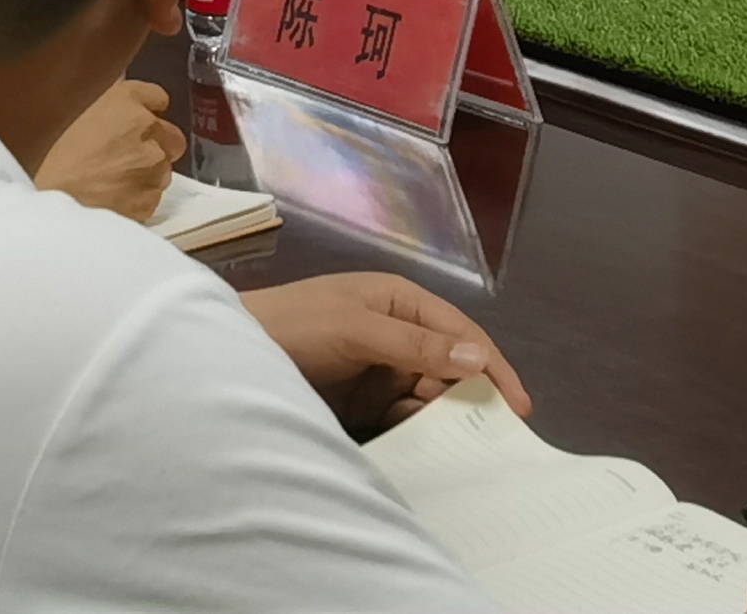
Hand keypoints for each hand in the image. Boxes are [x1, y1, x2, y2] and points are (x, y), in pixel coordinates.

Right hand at [32, 80, 183, 218]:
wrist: (40, 200)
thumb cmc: (44, 155)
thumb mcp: (65, 107)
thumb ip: (101, 96)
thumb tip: (114, 86)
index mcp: (126, 99)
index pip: (158, 98)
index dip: (145, 112)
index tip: (133, 121)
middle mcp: (146, 129)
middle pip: (171, 136)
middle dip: (154, 145)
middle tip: (123, 156)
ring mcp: (151, 166)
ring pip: (162, 170)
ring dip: (145, 174)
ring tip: (109, 180)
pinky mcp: (149, 200)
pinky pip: (151, 198)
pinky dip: (137, 199)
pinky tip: (110, 198)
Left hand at [238, 273, 527, 432]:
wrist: (228, 359)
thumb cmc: (292, 327)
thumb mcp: (354, 330)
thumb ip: (413, 347)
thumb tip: (477, 361)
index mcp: (400, 302)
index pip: (460, 334)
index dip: (492, 367)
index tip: (518, 408)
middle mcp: (397, 333)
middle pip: (451, 367)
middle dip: (471, 396)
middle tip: (491, 436)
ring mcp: (379, 368)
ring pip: (430, 395)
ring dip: (444, 415)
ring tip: (459, 443)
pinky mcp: (362, 401)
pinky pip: (403, 416)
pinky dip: (417, 429)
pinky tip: (425, 444)